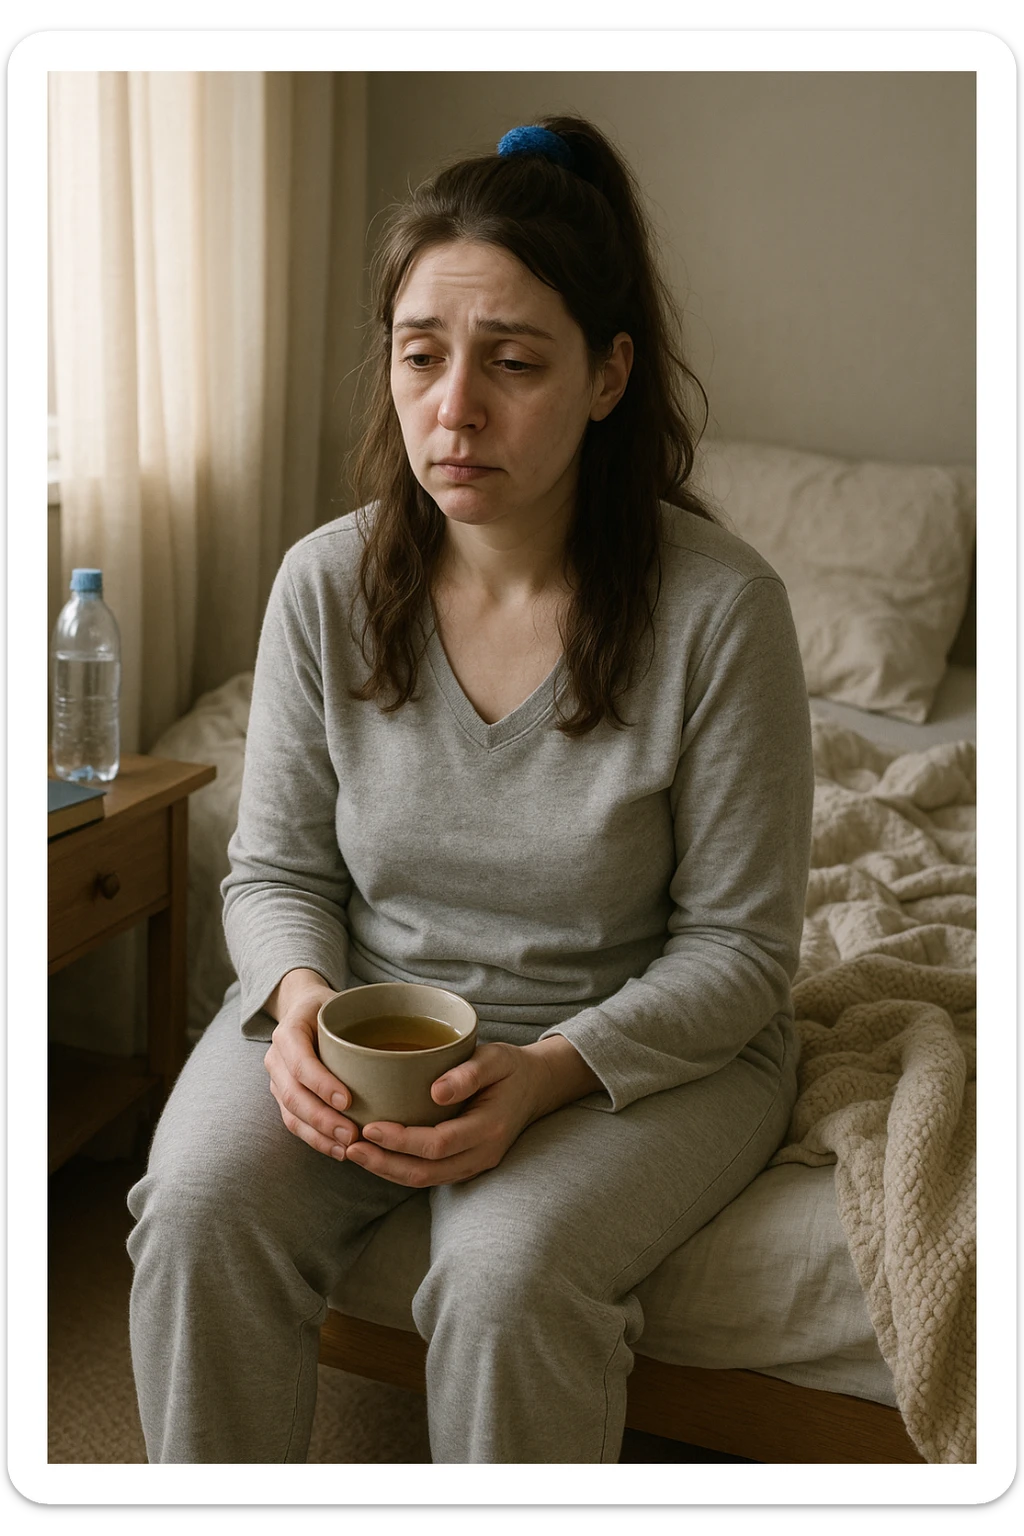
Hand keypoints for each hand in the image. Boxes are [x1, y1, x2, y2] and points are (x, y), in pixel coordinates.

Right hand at [262, 969, 360, 1159]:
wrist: (302, 1008)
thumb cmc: (331, 1008)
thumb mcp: (343, 1001)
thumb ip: (367, 1015)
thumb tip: (413, 1038)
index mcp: (289, 1031)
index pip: (301, 1062)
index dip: (321, 1084)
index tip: (348, 1101)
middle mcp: (277, 1057)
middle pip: (293, 1095)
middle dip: (322, 1119)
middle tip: (352, 1135)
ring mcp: (277, 1080)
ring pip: (292, 1115)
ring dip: (319, 1135)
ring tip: (347, 1149)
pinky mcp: (284, 1097)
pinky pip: (295, 1123)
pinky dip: (316, 1139)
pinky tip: (339, 1150)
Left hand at [344, 1033, 601, 1186]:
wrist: (535, 1087)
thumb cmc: (510, 1067)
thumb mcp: (496, 1058)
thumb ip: (469, 1073)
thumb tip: (436, 1091)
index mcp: (489, 1128)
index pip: (439, 1143)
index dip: (402, 1141)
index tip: (371, 1126)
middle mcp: (482, 1154)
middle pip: (426, 1172)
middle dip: (384, 1164)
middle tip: (350, 1147)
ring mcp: (475, 1164)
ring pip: (425, 1180)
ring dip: (388, 1171)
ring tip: (355, 1153)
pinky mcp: (465, 1164)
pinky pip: (430, 1175)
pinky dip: (400, 1168)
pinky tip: (377, 1154)